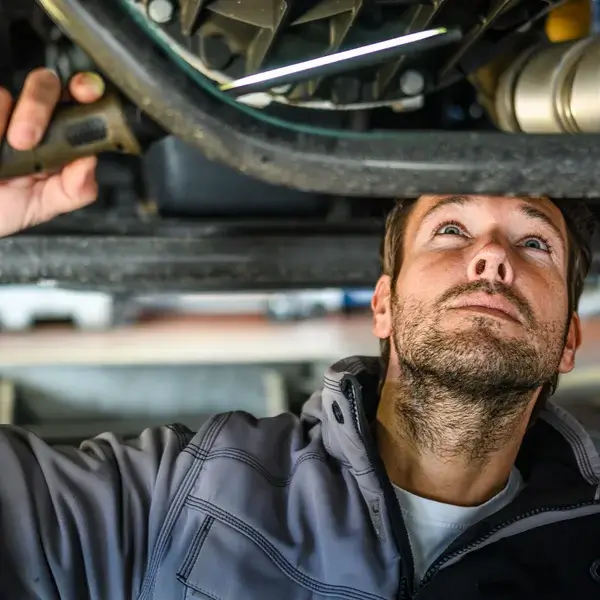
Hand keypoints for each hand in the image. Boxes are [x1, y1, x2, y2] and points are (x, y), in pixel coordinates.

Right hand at [0, 68, 105, 235]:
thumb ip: (75, 190)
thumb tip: (89, 163)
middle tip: (24, 140)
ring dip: (4, 123)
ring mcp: (2, 111)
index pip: (80, 102)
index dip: (86, 89)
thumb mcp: (43, 206)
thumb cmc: (2, 207)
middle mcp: (32, 117)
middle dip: (38, 106)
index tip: (85, 93)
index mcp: (59, 137)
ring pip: (6, 94)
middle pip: (47, 84)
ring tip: (1, 153)